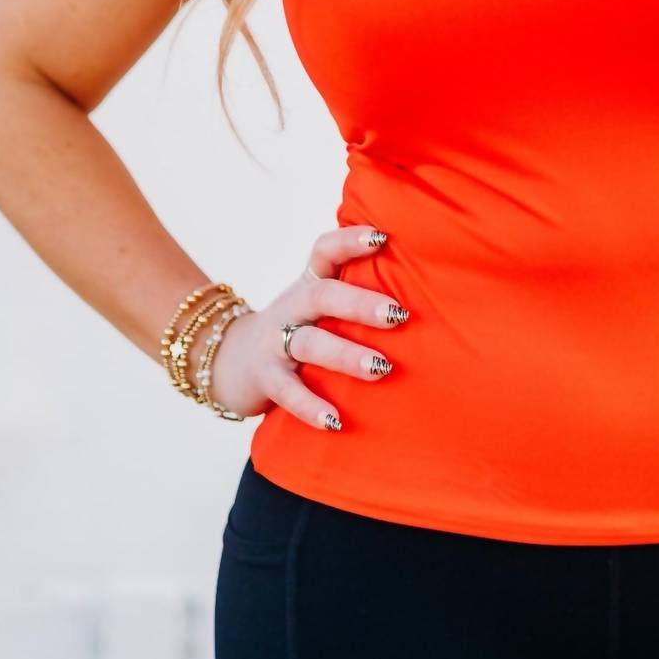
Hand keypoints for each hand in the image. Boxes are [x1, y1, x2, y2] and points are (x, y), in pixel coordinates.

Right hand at [208, 224, 408, 428]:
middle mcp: (292, 308)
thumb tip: (427, 288)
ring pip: (309, 343)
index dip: (350, 240)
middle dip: (360, 304)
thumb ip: (358, 293)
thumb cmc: (299, 329)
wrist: (232, 362)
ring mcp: (275, 343)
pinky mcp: (266, 379)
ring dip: (346, 355)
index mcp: (309, 284)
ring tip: (381, 368)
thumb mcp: (320, 305)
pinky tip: (336, 421)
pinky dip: (311, 407)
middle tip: (398, 315)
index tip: (383, 237)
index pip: (325, 251)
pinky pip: (288, 392)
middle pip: (322, 296)